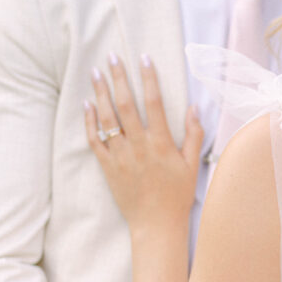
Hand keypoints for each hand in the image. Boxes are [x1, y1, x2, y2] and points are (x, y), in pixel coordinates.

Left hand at [85, 53, 202, 232]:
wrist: (156, 224)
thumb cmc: (177, 195)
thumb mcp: (192, 164)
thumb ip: (194, 135)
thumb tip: (194, 108)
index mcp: (161, 143)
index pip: (154, 103)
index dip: (148, 78)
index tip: (144, 58)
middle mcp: (139, 146)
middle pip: (125, 105)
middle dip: (118, 78)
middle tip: (112, 56)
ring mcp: (121, 156)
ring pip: (107, 119)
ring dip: (100, 93)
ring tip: (96, 72)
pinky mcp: (108, 167)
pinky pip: (94, 140)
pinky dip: (90, 121)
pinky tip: (87, 104)